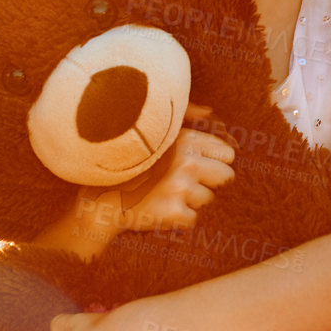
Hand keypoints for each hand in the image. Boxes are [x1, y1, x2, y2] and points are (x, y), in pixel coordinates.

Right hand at [116, 104, 235, 232]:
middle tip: (183, 182)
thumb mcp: (157, 134)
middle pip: (226, 177)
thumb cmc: (132, 163)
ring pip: (208, 199)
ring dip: (190, 200)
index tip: (195, 167)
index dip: (213, 162)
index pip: (227, 154)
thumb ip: (186, 118)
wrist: (103, 197)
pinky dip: (178, 217)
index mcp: (186, 140)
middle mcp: (187, 161)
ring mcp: (181, 188)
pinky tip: (159, 207)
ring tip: (164, 192)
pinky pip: (192, 218)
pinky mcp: (174, 212)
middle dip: (209, 182)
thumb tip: (209, 111)